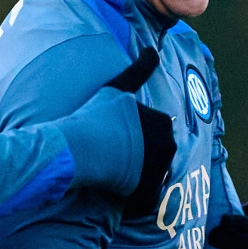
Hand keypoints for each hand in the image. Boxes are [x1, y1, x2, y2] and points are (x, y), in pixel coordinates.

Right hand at [102, 46, 175, 220]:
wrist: (80, 148)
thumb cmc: (95, 116)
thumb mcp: (118, 87)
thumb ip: (139, 68)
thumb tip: (152, 49)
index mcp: (162, 121)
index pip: (152, 133)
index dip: (132, 138)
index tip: (113, 138)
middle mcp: (168, 144)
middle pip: (154, 155)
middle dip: (138, 159)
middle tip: (111, 157)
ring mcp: (159, 170)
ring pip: (150, 177)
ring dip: (136, 178)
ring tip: (111, 173)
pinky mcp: (149, 192)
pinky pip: (146, 199)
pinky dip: (135, 199)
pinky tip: (117, 192)